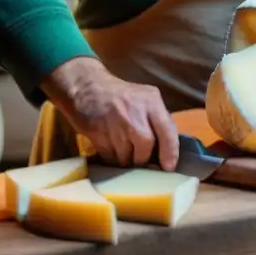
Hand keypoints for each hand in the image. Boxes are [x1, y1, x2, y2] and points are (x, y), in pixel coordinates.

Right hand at [42, 57, 178, 169]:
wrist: (86, 87)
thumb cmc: (120, 96)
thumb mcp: (144, 99)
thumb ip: (157, 120)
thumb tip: (168, 150)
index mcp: (151, 101)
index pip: (167, 131)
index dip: (170, 153)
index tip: (168, 167)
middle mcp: (135, 112)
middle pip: (146, 146)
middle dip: (142, 157)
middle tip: (138, 157)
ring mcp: (115, 123)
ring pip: (126, 156)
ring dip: (125, 159)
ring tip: (121, 148)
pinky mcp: (98, 133)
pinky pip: (110, 156)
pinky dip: (112, 157)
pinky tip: (110, 145)